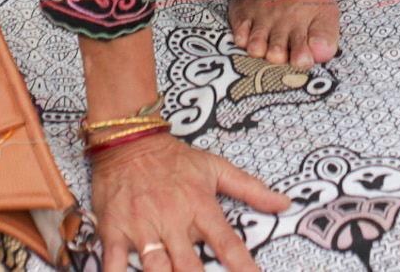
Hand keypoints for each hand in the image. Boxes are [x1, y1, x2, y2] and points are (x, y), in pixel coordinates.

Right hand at [89, 132, 287, 271]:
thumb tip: (284, 204)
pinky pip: (114, 261)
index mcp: (200, 206)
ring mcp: (143, 226)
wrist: (130, 140)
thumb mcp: (216, 168)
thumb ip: (250, 189)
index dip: (243, 267)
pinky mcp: (115, 229)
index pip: (227, 244)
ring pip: (155, 267)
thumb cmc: (174, 159)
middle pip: (190, 265)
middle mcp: (173, 219)